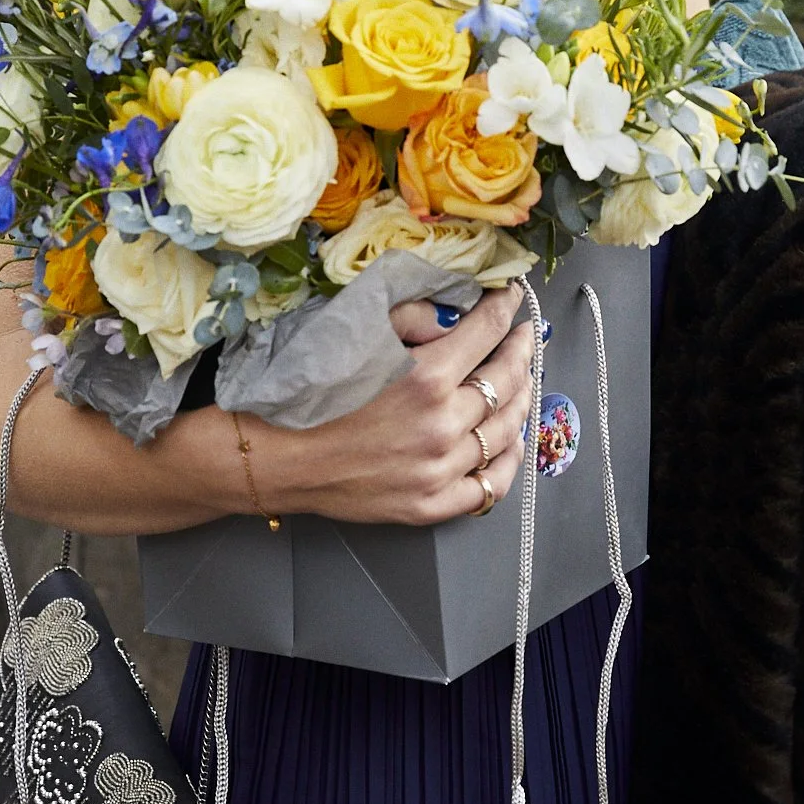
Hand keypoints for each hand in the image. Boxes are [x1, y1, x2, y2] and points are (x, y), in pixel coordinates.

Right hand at [264, 284, 535, 526]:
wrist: (276, 457)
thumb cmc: (310, 393)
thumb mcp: (357, 335)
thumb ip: (412, 317)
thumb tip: (456, 311)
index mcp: (425, 379)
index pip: (487, 332)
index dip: (504, 310)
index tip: (511, 299)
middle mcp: (441, 426)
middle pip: (507, 381)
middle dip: (522, 351)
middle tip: (526, 336)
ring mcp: (440, 471)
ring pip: (506, 431)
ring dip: (521, 400)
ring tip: (522, 382)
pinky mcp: (431, 504)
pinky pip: (490, 485)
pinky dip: (507, 461)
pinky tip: (509, 442)